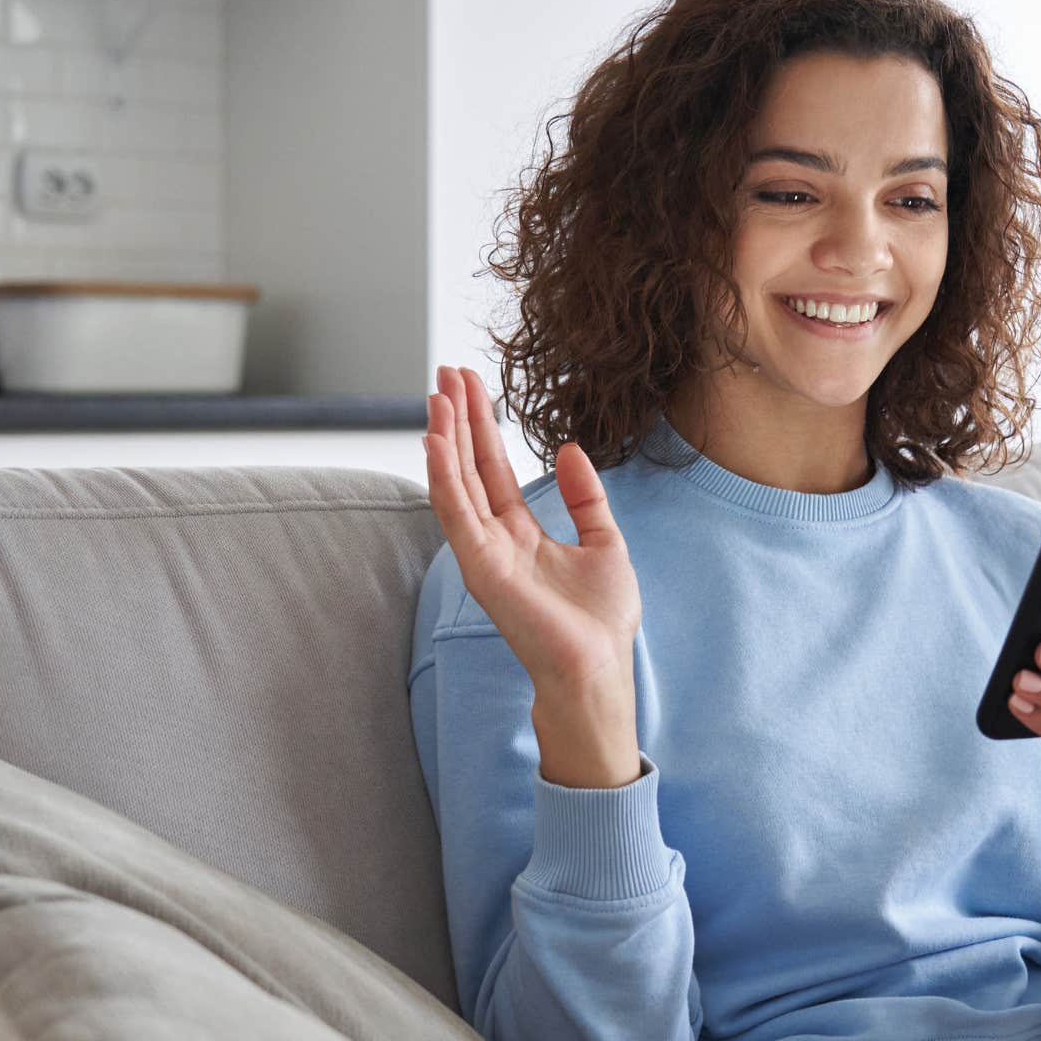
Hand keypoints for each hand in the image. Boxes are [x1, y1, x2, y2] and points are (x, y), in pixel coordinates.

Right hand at [423, 365, 643, 784]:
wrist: (599, 667)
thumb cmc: (602, 620)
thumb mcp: (604, 542)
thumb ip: (585, 497)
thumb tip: (570, 449)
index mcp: (523, 532)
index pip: (494, 468)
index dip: (483, 426)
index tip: (472, 385)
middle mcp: (496, 539)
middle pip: (470, 466)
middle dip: (457, 419)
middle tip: (445, 373)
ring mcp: (484, 553)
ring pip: (456, 483)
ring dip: (444, 437)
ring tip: (437, 394)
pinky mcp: (480, 568)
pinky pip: (455, 513)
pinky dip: (443, 475)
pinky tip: (436, 441)